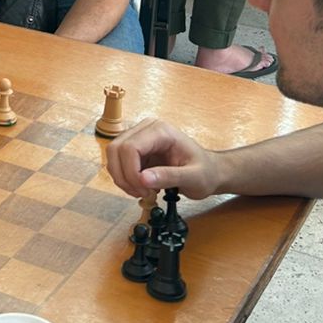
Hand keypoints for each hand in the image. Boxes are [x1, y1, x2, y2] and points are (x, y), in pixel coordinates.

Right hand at [104, 119, 221, 198]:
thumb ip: (169, 177)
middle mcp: (146, 129)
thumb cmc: (205, 172)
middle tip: (142, 193)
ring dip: (123, 179)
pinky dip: (125, 180)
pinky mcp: (135, 150)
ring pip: (113, 157)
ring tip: (144, 192)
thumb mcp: (193, 178)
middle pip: (116, 149)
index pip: (130, 146)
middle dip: (125, 177)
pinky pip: (118, 164)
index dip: (131, 171)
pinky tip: (143, 187)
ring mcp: (139, 138)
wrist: (209, 172)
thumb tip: (143, 179)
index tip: (144, 189)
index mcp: (161, 131)